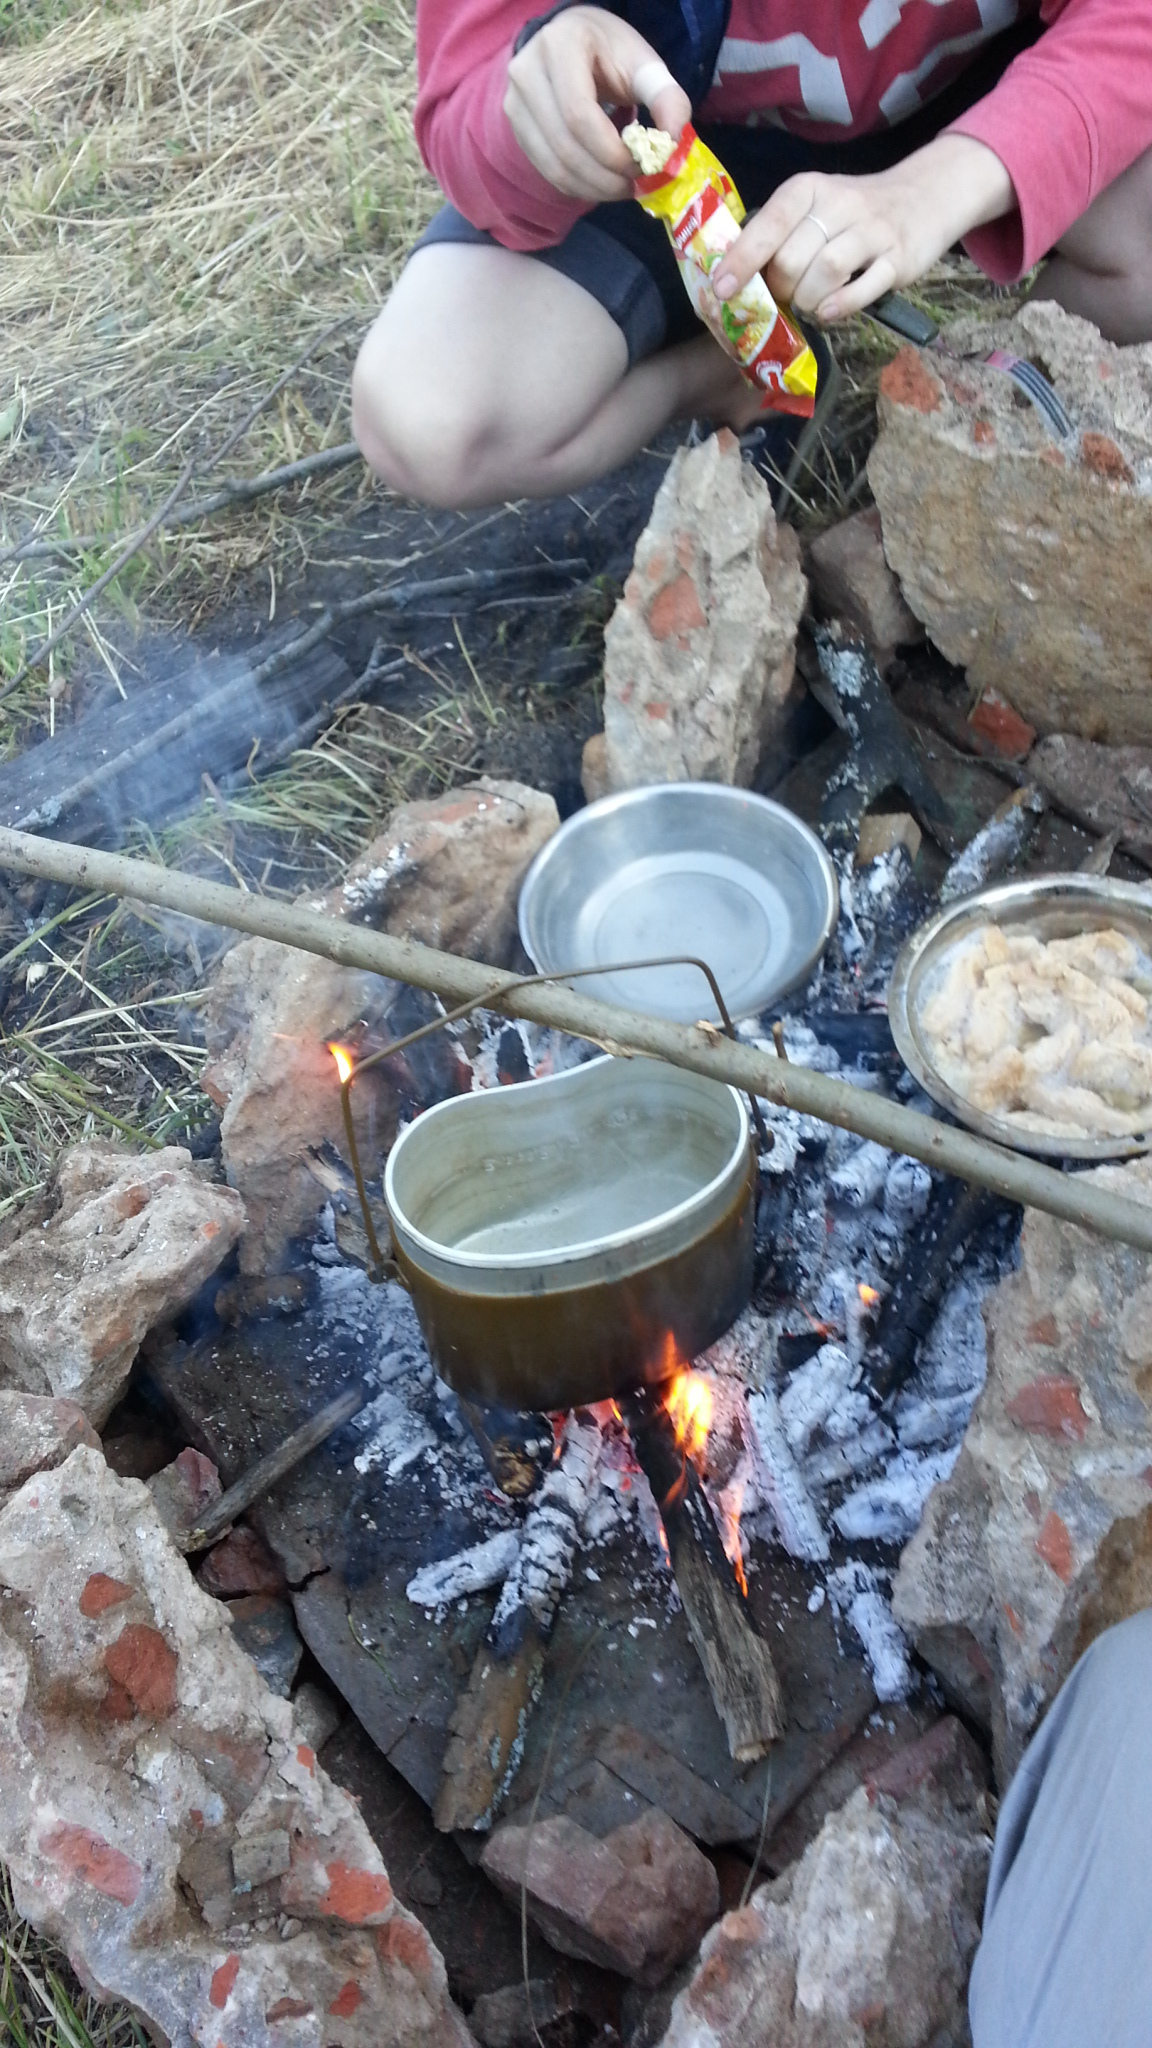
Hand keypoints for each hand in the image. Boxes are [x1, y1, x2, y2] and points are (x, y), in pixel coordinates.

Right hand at [504, 4, 690, 200]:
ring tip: (621, 187)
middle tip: (635, 184)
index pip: (578, 115)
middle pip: (565, 146)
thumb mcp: (642, 63)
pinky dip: (577, 186)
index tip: (640, 165)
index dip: (610, 152)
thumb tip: (672, 142)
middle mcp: (527, 72)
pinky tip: (600, 183)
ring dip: (593, 188)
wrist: (571, 41)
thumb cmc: (609, 52)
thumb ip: (665, 96)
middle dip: (605, 177)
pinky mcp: (516, 127)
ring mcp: (515, 102)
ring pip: (554, 165)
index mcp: (560, 46)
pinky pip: (547, 170)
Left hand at [712, 134, 1014, 322]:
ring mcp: (872, 230)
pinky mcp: (898, 258)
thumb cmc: (850, 214)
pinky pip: (864, 288)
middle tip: (786, 297)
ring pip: (827, 271)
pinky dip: (840, 306)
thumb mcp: (811, 210)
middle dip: (780, 290)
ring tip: (808, 305)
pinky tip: (828, 312)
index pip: (768, 225)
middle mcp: (839, 204)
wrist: (920, 198)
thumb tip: (734, 281)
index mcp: (808, 190)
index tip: (723, 290)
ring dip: (808, 301)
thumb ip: (778, 237)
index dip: (742, 261)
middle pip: (793, 258)